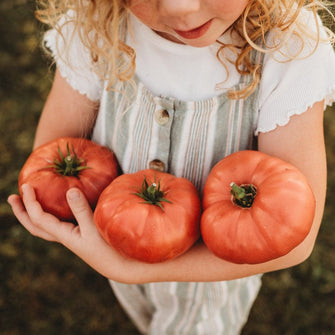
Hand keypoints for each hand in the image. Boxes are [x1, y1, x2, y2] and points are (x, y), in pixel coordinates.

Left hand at [7, 184, 125, 279]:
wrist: (120, 266)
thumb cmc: (109, 248)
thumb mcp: (95, 228)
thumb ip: (82, 210)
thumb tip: (69, 190)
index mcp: (64, 235)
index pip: (39, 218)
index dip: (30, 202)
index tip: (27, 185)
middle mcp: (63, 237)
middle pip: (35, 226)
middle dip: (22, 212)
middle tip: (12, 197)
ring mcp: (71, 237)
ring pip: (44, 227)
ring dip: (33, 215)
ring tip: (28, 201)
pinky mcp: (80, 235)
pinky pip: (57, 225)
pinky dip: (49, 215)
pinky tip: (57, 208)